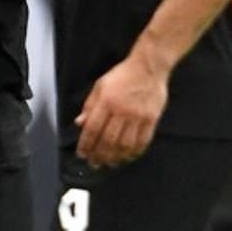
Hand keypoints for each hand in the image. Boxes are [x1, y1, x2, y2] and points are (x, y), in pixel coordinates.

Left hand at [75, 52, 168, 168]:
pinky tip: (127, 157)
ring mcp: (138, 116)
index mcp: (106, 102)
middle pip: (108, 140)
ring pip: (125, 144)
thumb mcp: (100, 86)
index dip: (86, 144)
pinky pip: (142, 141)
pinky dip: (134, 153)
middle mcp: (121, 111)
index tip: (82, 154)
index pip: (92, 128)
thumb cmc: (122, 75)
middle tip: (95, 163)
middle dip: (99, 155)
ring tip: (110, 163)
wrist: (148, 68)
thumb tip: (79, 124)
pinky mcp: (151, 119)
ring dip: (116, 158)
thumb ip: (89, 106)